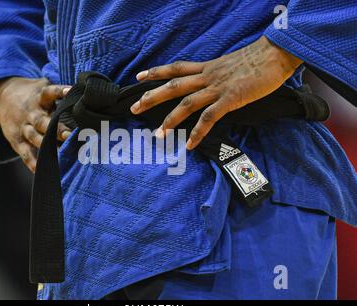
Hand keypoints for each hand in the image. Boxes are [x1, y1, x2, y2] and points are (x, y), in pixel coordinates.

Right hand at [0, 77, 71, 171]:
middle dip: (55, 129)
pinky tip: (42, 171)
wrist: (1, 97)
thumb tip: (87, 92)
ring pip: (34, 138)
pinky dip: (32, 163)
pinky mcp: (16, 141)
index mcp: (39, 97)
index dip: (60, 91)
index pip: (49, 92)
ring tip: (61, 156)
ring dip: (47, 147)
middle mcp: (31, 113)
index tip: (70, 92)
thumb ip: (60, 92)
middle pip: (42, 121)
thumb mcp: (43, 86)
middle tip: (69, 135)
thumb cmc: (33, 94)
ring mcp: (23, 128)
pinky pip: (25, 153)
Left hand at [130, 36, 302, 149]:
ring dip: (170, 120)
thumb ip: (219, 75)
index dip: (156, 72)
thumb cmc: (259, 60)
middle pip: (173, 85)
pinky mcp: (231, 98)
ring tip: (158, 135)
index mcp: (208, 67)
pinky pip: (209, 118)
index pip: (176, 68)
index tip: (140, 77)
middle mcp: (208, 76)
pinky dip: (198, 132)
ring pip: (186, 103)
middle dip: (152, 97)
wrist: (277, 53)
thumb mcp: (232, 65)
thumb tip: (213, 86)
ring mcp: (218, 87)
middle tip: (134, 107)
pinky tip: (190, 145)